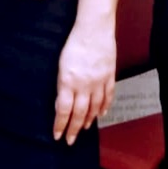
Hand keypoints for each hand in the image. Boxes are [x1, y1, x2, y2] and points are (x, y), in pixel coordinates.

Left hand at [54, 24, 116, 142]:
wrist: (94, 28)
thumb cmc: (74, 43)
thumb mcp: (61, 65)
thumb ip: (62, 86)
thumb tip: (61, 104)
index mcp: (68, 81)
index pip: (63, 110)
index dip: (60, 125)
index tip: (57, 135)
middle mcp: (84, 84)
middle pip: (79, 113)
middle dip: (74, 129)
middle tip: (70, 140)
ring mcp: (99, 81)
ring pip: (94, 107)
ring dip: (89, 119)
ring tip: (85, 128)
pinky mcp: (109, 76)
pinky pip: (108, 96)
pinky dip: (105, 106)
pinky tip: (101, 113)